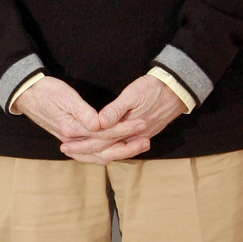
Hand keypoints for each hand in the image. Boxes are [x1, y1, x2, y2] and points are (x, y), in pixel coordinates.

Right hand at [13, 74, 146, 160]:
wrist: (27, 95)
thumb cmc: (46, 92)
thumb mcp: (65, 97)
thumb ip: (83, 113)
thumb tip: (99, 125)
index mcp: (73, 129)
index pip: (106, 133)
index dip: (126, 129)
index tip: (142, 123)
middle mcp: (73, 140)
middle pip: (105, 149)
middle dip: (128, 146)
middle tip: (147, 140)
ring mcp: (71, 143)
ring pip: (99, 155)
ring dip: (120, 152)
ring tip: (138, 146)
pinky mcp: (71, 141)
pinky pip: (91, 154)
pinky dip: (105, 154)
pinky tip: (116, 152)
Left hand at [67, 74, 186, 163]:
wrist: (177, 90)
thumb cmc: (154, 89)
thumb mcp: (133, 95)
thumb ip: (115, 111)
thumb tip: (98, 123)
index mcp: (127, 130)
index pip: (99, 143)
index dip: (81, 145)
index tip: (64, 146)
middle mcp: (132, 138)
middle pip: (104, 151)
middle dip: (83, 151)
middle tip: (64, 149)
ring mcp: (138, 138)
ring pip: (112, 152)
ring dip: (94, 152)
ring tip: (77, 151)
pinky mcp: (141, 135)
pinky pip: (120, 147)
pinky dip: (107, 149)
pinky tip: (99, 147)